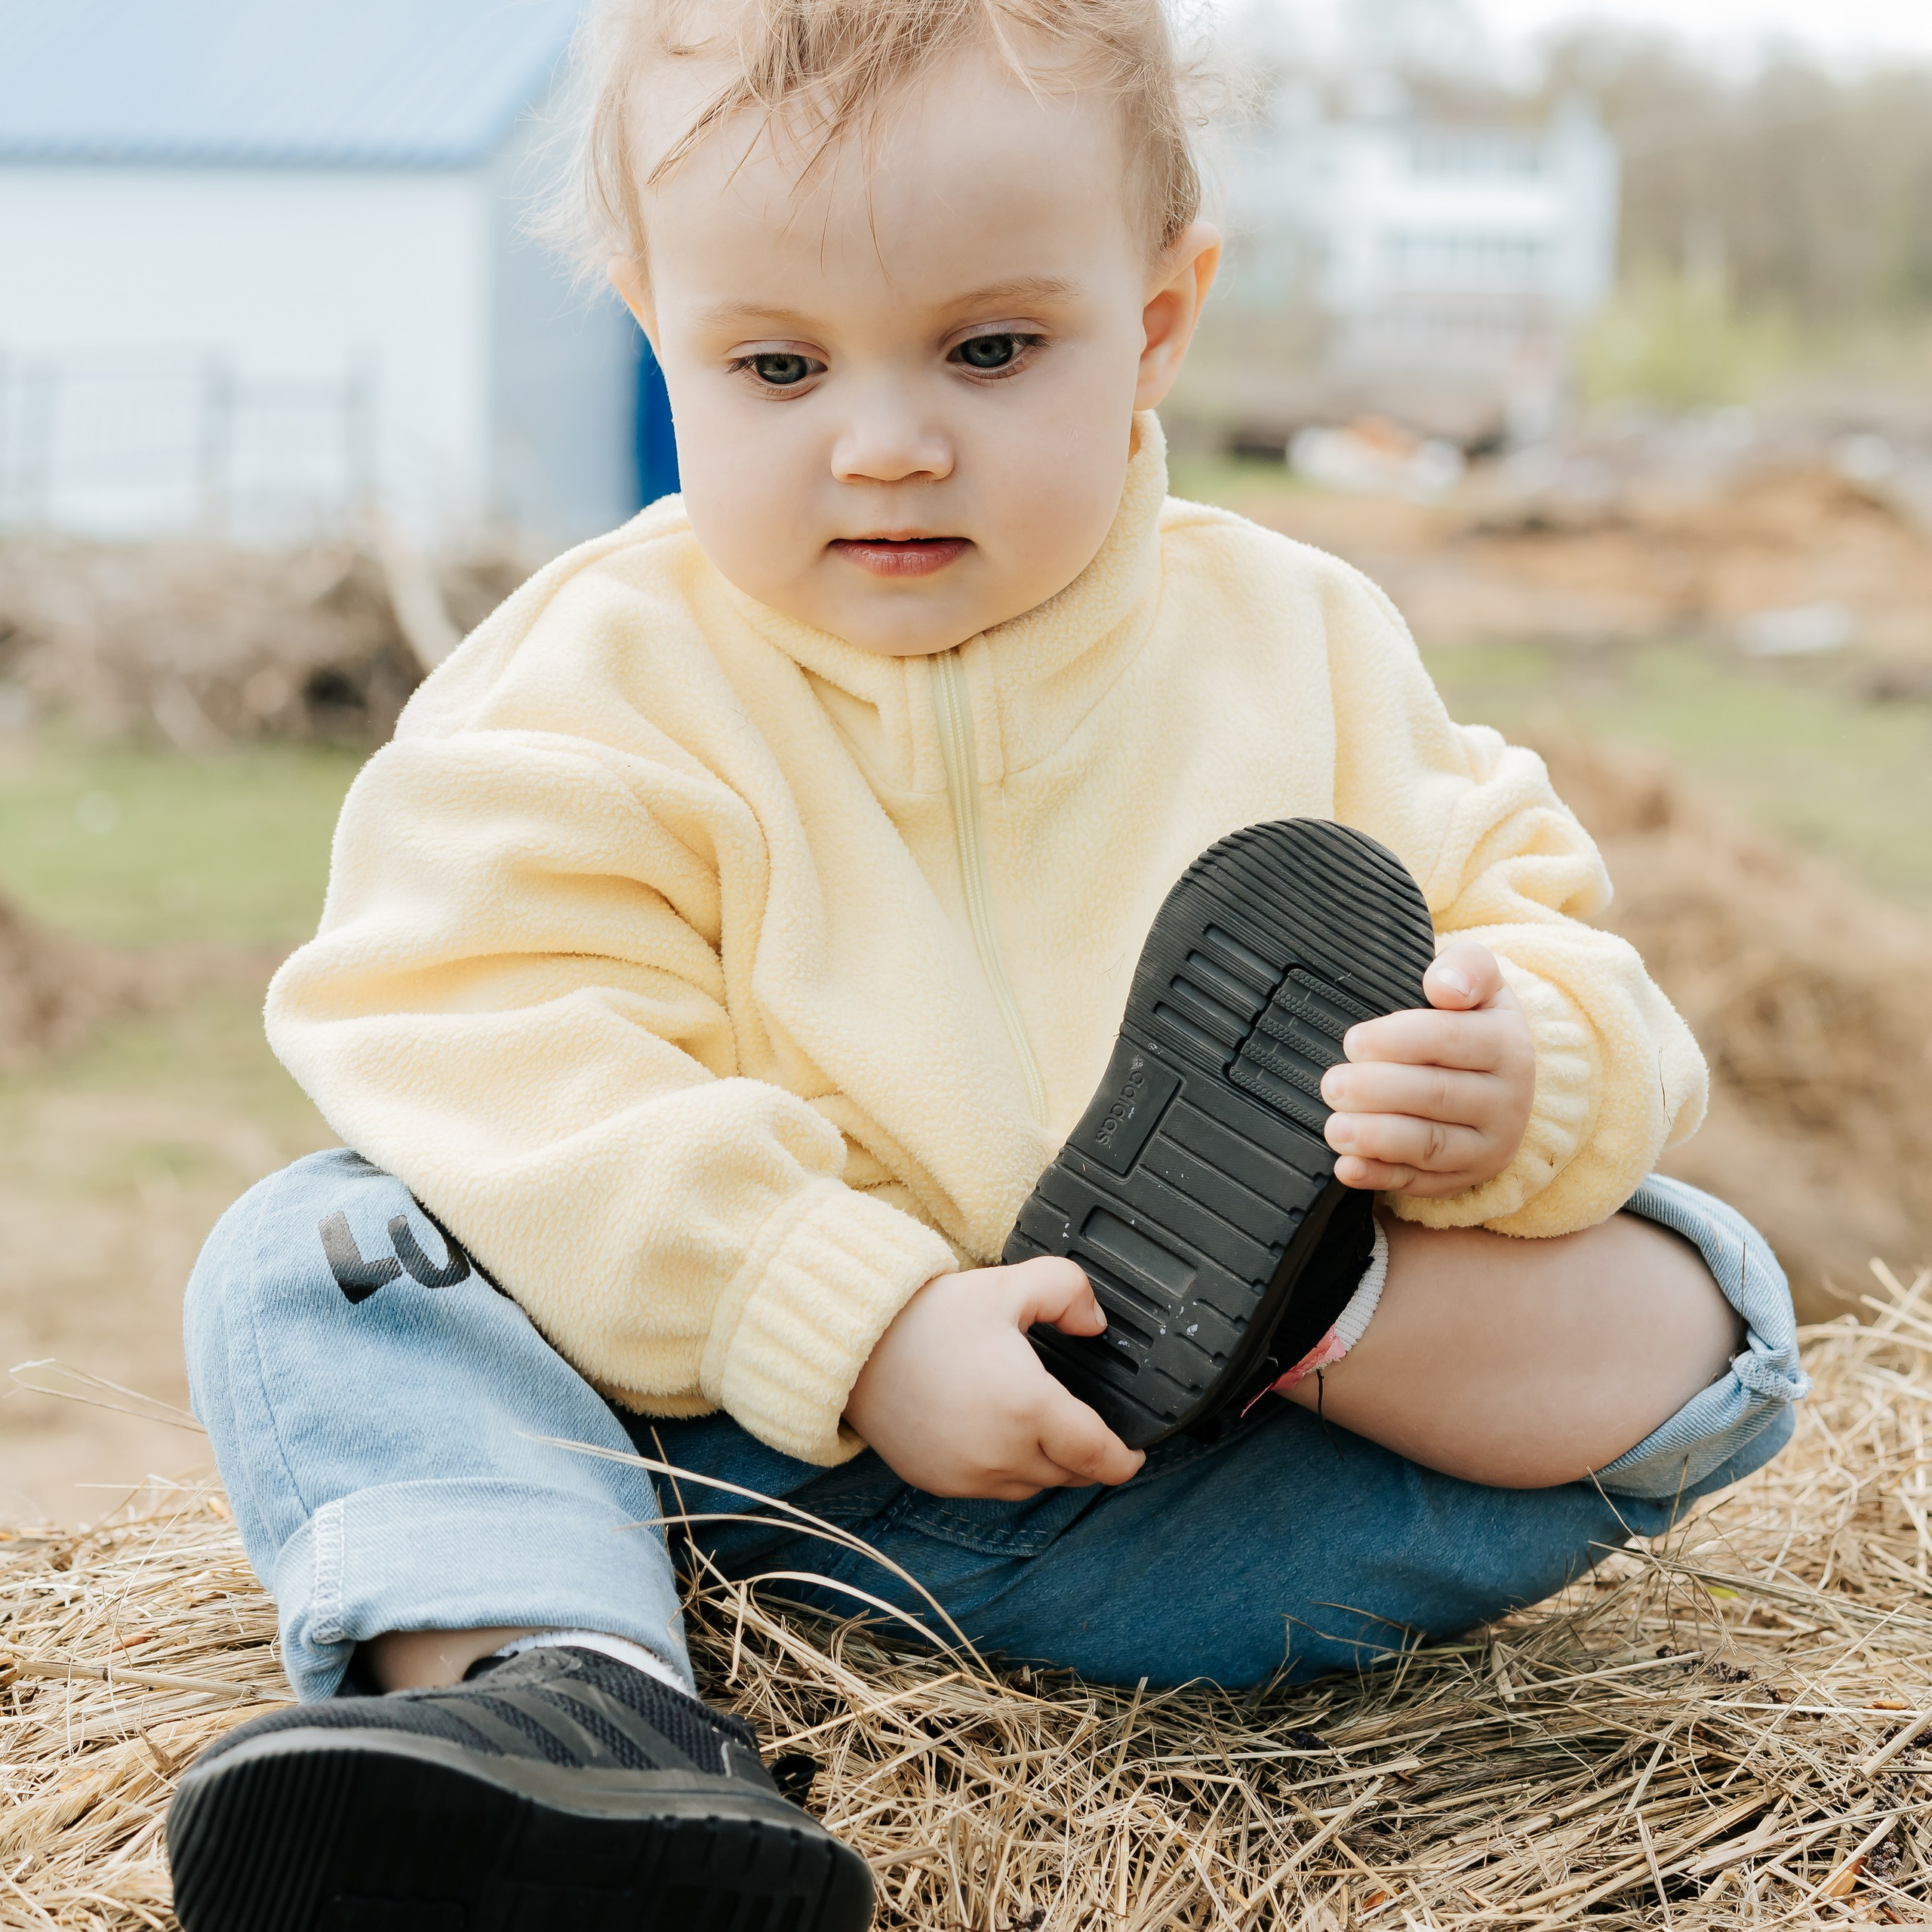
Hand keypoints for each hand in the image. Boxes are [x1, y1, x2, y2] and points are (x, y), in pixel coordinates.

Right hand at [844, 1257, 1145, 1498]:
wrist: (853, 1346)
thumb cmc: (929, 1316)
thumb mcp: (1007, 1286)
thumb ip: (1066, 1291)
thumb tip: (1095, 1323)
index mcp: (1029, 1407)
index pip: (1098, 1455)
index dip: (1125, 1460)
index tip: (1136, 1453)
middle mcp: (1002, 1453)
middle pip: (1069, 1474)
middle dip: (1088, 1457)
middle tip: (1091, 1430)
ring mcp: (968, 1474)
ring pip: (1033, 1486)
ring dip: (1049, 1466)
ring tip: (1046, 1431)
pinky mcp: (939, 1482)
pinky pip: (992, 1489)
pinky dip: (1008, 1470)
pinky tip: (1001, 1437)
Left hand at [1318, 941, 1534, 1197]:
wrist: (1503, 1075)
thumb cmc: (1472, 1020)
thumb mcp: (1479, 980)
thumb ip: (1466, 967)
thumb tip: (1444, 987)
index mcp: (1506, 1044)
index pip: (1450, 1040)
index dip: (1397, 1041)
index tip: (1354, 1042)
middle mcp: (1506, 1100)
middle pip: (1437, 1096)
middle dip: (1378, 1091)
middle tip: (1333, 1085)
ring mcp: (1488, 1146)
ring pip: (1431, 1146)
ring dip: (1378, 1139)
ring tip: (1335, 1128)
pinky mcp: (1463, 1178)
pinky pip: (1421, 1183)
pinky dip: (1380, 1178)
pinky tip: (1347, 1168)